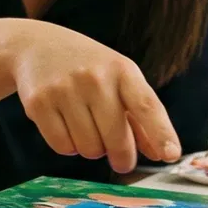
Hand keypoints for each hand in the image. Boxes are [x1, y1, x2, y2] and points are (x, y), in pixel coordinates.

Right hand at [9, 24, 180, 173]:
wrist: (36, 45)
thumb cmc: (88, 67)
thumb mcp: (119, 80)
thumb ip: (141, 116)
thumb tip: (161, 154)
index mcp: (122, 70)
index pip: (147, 105)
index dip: (161, 133)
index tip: (171, 155)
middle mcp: (94, 78)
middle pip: (116, 140)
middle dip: (122, 158)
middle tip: (122, 162)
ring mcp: (64, 89)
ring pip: (89, 149)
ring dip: (92, 149)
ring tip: (86, 128)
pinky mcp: (39, 103)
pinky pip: (63, 147)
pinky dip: (68, 147)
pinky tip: (66, 127)